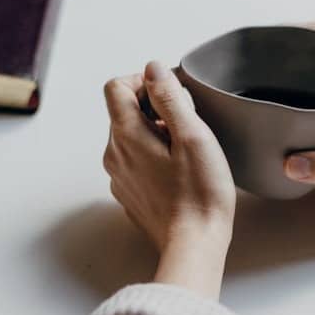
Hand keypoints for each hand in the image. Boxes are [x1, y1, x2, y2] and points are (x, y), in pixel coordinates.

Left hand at [103, 62, 235, 296]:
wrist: (194, 244)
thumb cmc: (200, 194)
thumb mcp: (193, 136)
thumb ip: (170, 97)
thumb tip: (154, 69)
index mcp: (126, 136)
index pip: (116, 87)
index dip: (143, 81)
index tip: (170, 93)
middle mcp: (114, 155)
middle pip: (123, 113)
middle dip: (153, 108)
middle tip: (187, 124)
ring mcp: (120, 178)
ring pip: (130, 139)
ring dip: (154, 134)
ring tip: (186, 151)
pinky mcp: (131, 196)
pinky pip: (136, 164)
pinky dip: (153, 157)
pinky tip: (179, 173)